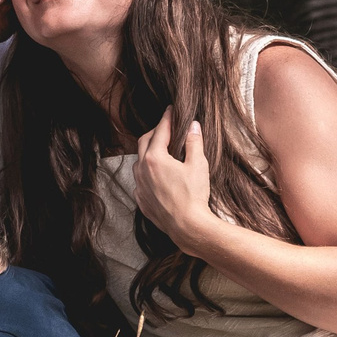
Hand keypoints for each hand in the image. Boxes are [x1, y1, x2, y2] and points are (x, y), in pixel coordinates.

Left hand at [134, 108, 219, 247]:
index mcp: (155, 158)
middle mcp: (142, 170)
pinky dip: (147, 173)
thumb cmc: (194, 195)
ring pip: (139, 161)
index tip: (170, 110)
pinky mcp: (141, 200)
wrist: (187, 226)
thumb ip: (194, 142)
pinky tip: (157, 175)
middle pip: (144, 142)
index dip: (167, 118)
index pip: (160, 131)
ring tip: (161, 150)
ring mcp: (140, 186)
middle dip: (155, 132)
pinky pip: (140, 181)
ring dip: (148, 152)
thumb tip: (193, 125)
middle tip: (166, 127)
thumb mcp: (198, 165)